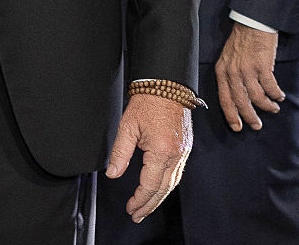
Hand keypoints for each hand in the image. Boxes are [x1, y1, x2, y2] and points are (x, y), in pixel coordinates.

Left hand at [106, 94, 192, 222]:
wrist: (167, 84)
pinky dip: (167, 185)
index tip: (130, 209)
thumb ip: (120, 153)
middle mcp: (176, 155)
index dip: (139, 200)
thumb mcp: (128, 126)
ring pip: (172, 183)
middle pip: (163, 189)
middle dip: (149, 205)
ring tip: (145, 207)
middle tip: (136, 215)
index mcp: (162, 151)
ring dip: (159, 198)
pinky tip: (158, 189)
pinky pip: (177, 173)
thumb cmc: (147, 101)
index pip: (150, 185)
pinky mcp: (186, 147)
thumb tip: (113, 174)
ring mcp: (184, 152)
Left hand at [215, 22, 282, 130]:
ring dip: (267, 106)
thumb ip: (229, 76)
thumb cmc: (241, 40)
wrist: (251, 23)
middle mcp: (233, 72)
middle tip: (257, 125)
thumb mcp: (227, 58)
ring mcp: (247, 69)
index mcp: (222, 71)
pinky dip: (276, 94)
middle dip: (250, 117)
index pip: (224, 99)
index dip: (231, 116)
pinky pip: (270, 87)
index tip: (237, 127)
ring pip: (257, 97)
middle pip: (241, 102)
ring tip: (273, 107)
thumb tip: (237, 96)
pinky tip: (279, 96)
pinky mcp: (262, 65)